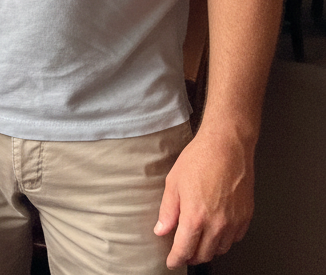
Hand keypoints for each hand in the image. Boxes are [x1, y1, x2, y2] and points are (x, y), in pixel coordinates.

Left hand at [154, 127, 253, 267]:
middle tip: (183, 251)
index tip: (172, 262)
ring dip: (208, 249)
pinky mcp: (246, 217)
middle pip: (203, 254)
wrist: (227, 146)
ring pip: (220, 249)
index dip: (176, 259)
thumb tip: (161, 230)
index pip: (184, 250)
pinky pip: (234, 238)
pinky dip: (224, 239)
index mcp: (195, 216)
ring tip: (199, 240)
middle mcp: (216, 224)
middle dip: (191, 256)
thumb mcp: (174, 182)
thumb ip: (167, 210)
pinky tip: (216, 229)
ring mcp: (233, 222)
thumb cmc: (200, 158)